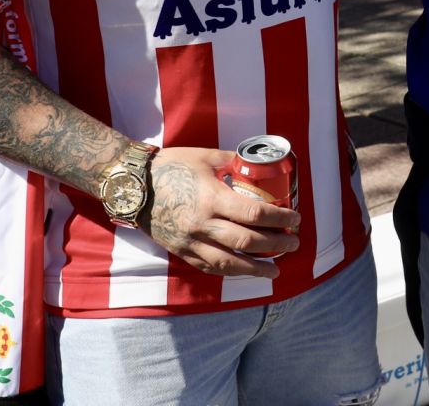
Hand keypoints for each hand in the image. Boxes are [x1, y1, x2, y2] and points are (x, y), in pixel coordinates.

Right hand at [145, 147, 301, 277]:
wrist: (133, 186)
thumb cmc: (171, 166)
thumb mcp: (207, 157)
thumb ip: (234, 162)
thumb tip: (258, 165)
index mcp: (212, 199)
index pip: (254, 214)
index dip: (280, 219)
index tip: (296, 219)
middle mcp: (203, 225)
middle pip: (247, 242)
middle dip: (276, 245)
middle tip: (294, 243)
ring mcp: (191, 242)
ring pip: (229, 264)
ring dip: (256, 269)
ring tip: (276, 270)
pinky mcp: (181, 251)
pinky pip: (210, 267)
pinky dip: (231, 272)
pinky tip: (245, 272)